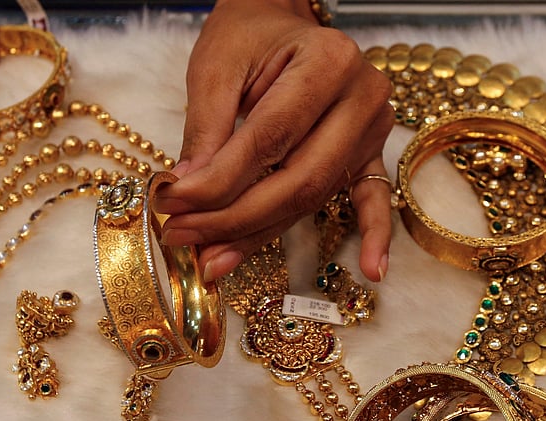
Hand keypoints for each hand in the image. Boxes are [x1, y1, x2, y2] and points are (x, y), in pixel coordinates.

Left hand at [153, 0, 394, 282]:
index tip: (172, 205)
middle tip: (183, 238)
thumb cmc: (247, 37)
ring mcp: (372, 127)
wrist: (281, 22)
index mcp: (327, 62)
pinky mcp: (370, 151)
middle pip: (299, 179)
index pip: (268, 140)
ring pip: (315, 197)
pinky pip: (373, 198)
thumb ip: (205, 129)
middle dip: (234, 219)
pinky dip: (372, 235)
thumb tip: (188, 192)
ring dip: (261, 234)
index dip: (218, 182)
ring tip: (212, 261)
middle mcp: (362, 96)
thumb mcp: (216, 67)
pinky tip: (371, 270)